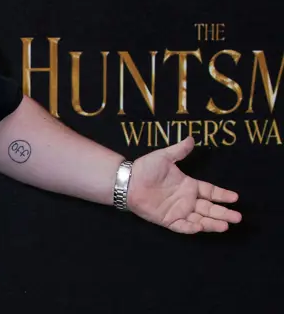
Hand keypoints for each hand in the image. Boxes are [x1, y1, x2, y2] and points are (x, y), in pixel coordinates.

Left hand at [127, 136, 241, 233]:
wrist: (128, 181)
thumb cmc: (145, 168)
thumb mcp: (164, 157)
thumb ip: (179, 150)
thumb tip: (191, 138)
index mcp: (188, 185)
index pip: (210, 192)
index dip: (222, 195)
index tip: (235, 197)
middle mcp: (186, 200)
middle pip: (210, 208)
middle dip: (224, 213)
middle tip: (238, 217)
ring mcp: (178, 210)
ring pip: (200, 219)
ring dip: (213, 223)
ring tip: (226, 225)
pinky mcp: (168, 220)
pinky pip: (182, 226)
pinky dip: (192, 228)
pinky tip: (201, 227)